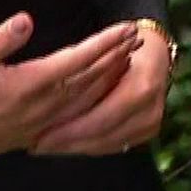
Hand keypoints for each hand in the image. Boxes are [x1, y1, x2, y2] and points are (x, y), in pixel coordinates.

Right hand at [0, 13, 139, 175]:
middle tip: (138, 39)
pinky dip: (93, 101)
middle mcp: (42, 106)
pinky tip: (99, 95)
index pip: (79, 59)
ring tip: (126, 61)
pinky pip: (75, 115)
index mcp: (30, 84)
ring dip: (109, 78)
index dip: (106, 43)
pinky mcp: (34, 133)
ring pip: (86, 98)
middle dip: (116, 57)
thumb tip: (26, 19)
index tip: (127, 28)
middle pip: (91, 78)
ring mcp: (40, 122)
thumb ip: (0, 41)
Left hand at [29, 28, 170, 155]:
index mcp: (140, 88)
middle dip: (67, 144)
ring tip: (47, 146)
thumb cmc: (123, 43)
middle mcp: (150, 110)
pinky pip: (115, 145)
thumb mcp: (104, 47)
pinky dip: (91, 145)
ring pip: (107, 144)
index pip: (100, 119)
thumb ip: (79, 62)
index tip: (39, 136)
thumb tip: (51, 81)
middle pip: (102, 136)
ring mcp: (151, 123)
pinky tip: (69, 144)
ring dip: (76, 147)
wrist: (154, 50)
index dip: (69, 131)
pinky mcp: (148, 131)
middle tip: (37, 146)